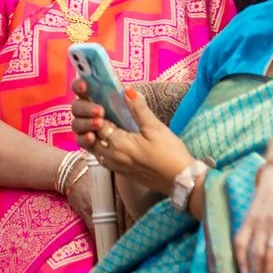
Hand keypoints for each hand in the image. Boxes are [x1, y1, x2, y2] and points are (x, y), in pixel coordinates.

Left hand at [71, 78, 190, 195]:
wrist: (182, 182)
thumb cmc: (170, 153)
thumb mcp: (156, 128)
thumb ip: (139, 109)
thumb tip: (127, 90)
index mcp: (118, 143)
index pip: (98, 124)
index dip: (96, 112)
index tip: (100, 102)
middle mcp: (112, 156)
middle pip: (91, 138)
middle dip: (91, 125)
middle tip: (99, 113)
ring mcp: (116, 167)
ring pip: (95, 150)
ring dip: (94, 138)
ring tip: (102, 127)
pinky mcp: (122, 174)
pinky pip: (103, 160)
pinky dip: (101, 150)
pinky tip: (110, 143)